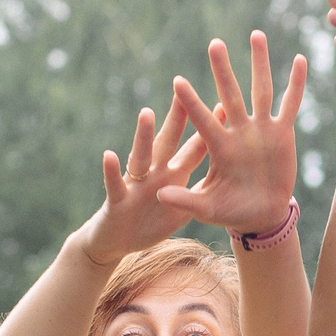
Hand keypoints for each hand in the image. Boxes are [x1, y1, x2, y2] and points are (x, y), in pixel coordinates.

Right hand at [74, 98, 208, 266]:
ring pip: (141, 157)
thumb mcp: (180, 212)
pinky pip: (114, 184)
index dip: (208, 131)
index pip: (194, 150)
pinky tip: (109, 154)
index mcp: (173, 177)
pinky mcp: (117, 201)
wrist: (116, 243)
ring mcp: (135, 186)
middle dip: (177, 119)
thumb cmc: (149, 224)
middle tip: (184, 91)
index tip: (223, 106)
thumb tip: (226, 182)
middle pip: (168, 143)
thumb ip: (197, 195)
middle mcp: (154, 175)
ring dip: (144, 136)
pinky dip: (111, 171)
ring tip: (147, 114)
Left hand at [155, 33, 306, 234]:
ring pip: (260, 90)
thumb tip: (159, 196)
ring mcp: (261, 130)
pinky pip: (290, 104)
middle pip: (230, 94)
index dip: (191, 103)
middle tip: (215, 43)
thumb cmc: (230, 211)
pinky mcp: (282, 133)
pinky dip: (296, 84)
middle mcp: (239, 132)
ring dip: (259, 63)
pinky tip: (299, 60)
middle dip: (223, 70)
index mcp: (219, 147)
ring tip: (255, 35)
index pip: (202, 120)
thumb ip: (185, 201)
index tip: (177, 81)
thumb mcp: (205, 208)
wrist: (260, 215)